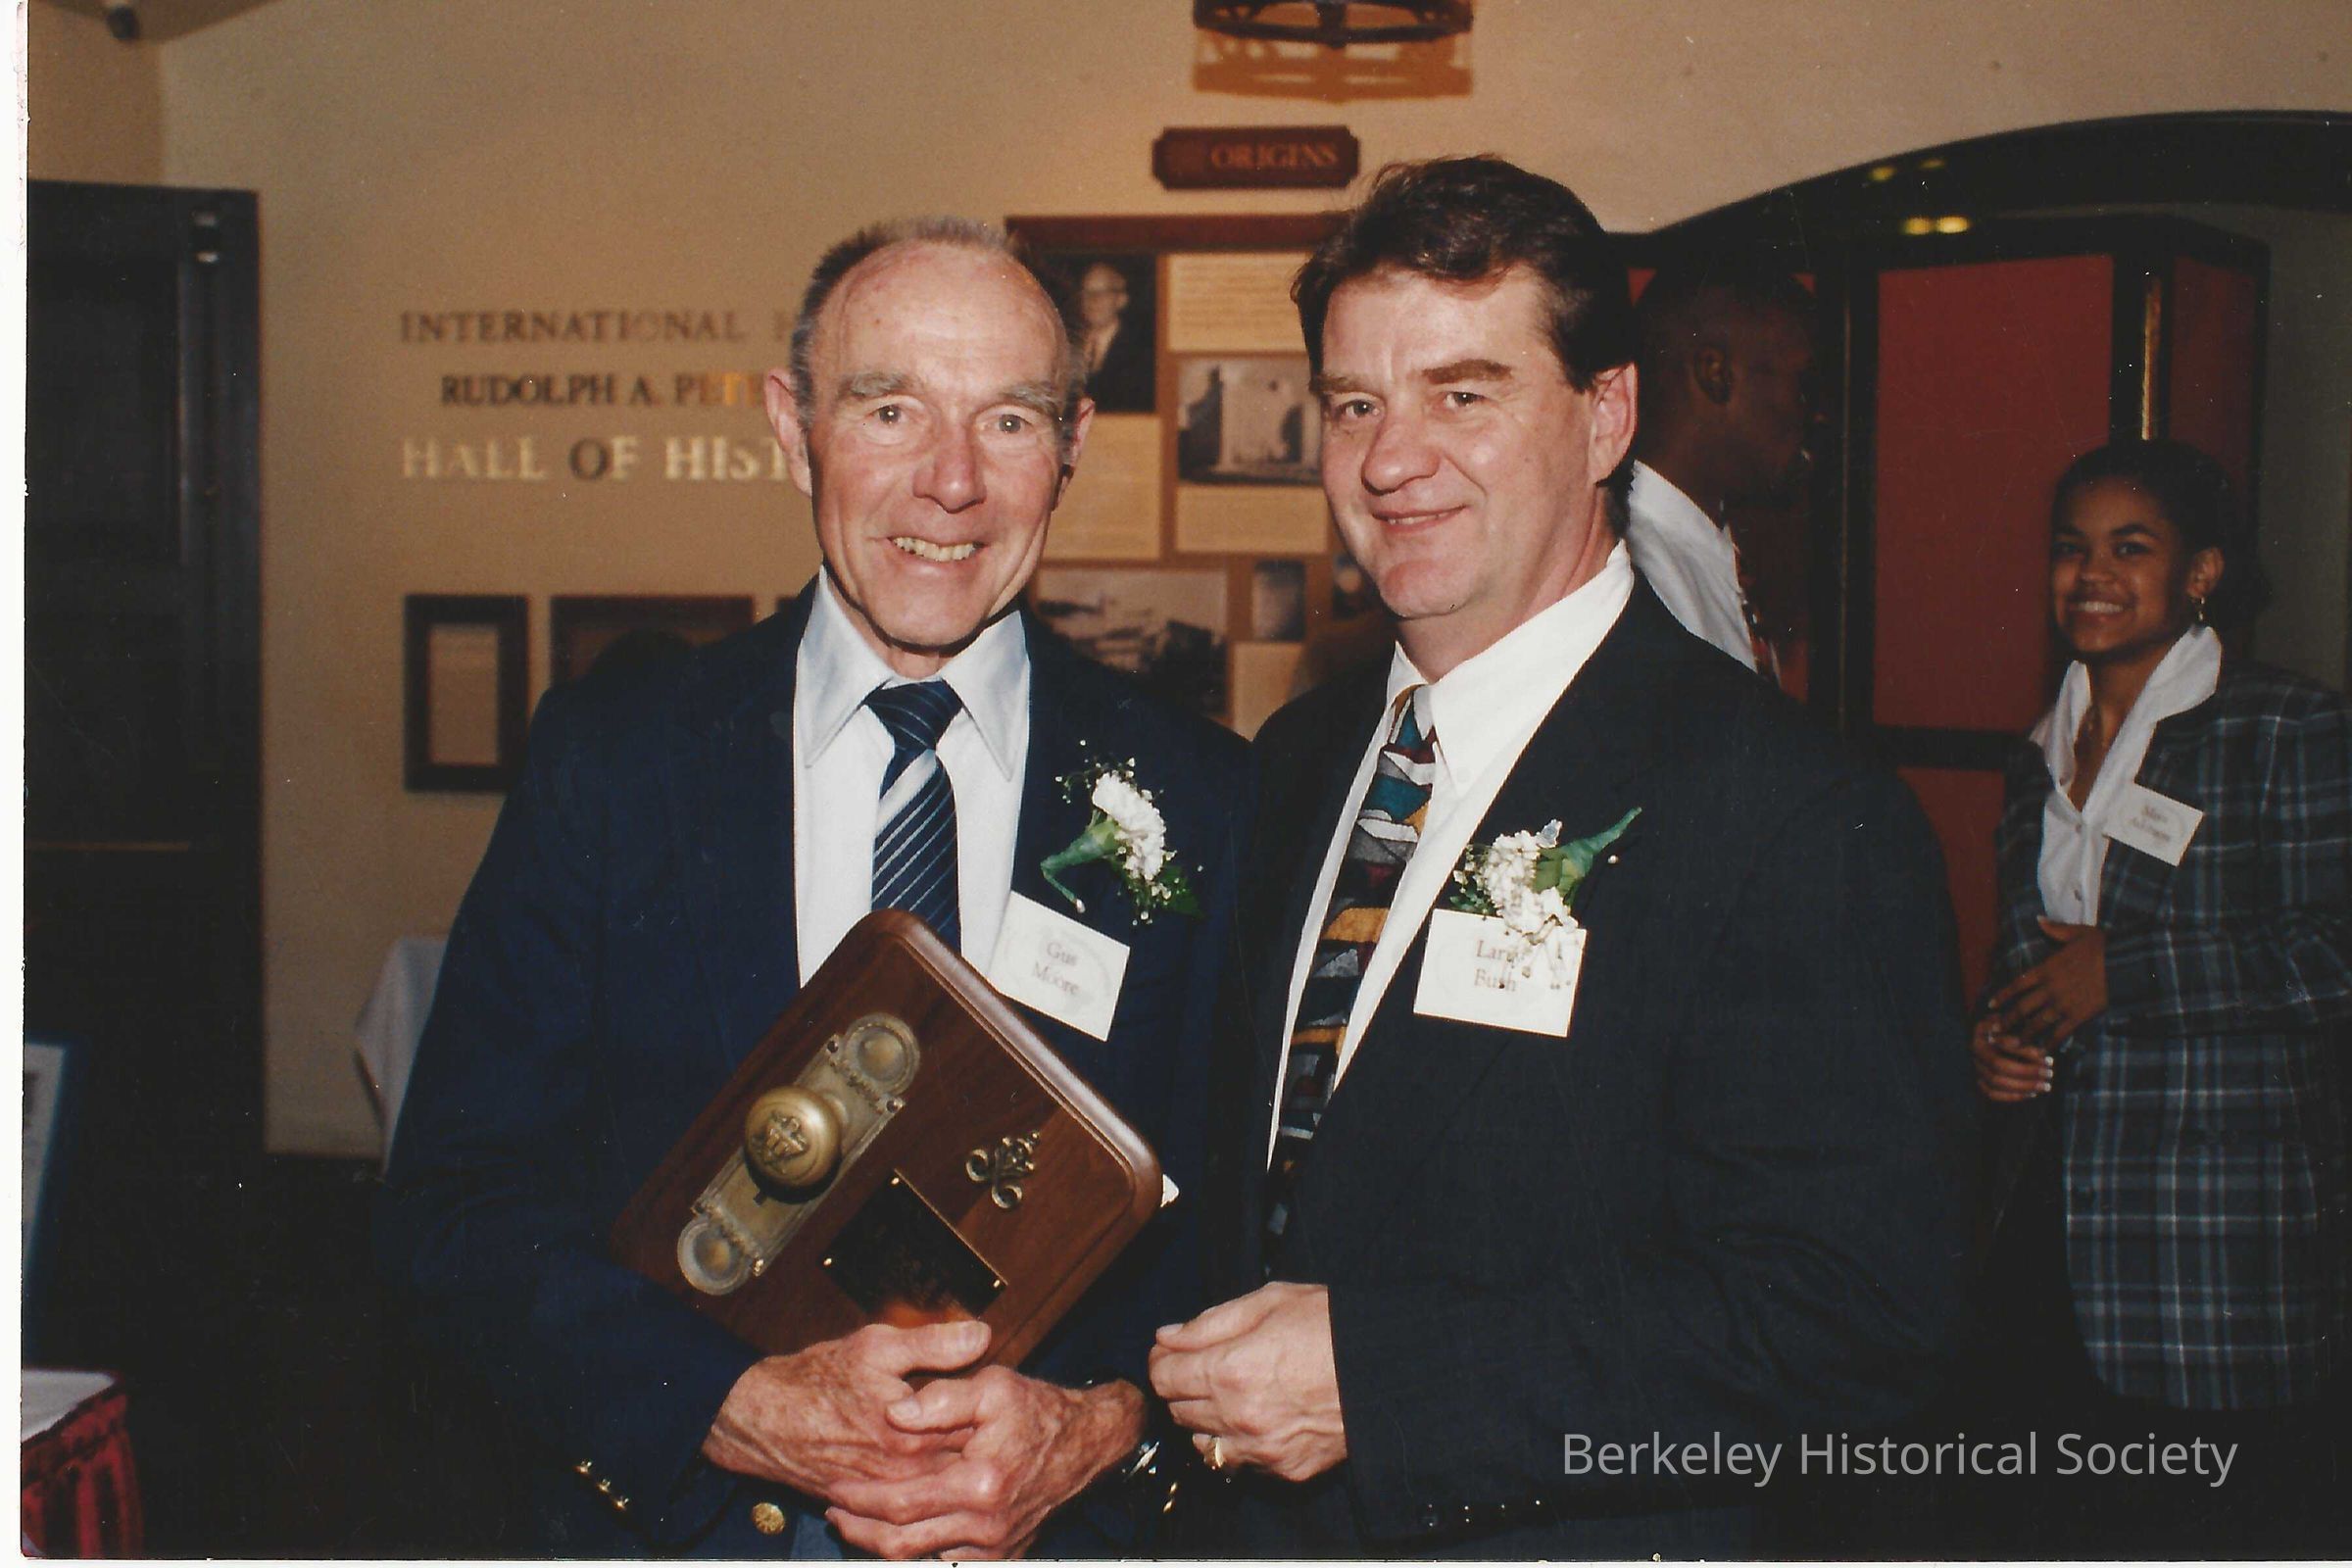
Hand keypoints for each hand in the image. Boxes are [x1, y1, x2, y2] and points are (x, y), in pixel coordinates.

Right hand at [701, 1319, 988, 1499]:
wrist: (762, 1421)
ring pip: (941, 1493)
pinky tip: (940, 1475)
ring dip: (960, 1477)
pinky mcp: (869, 1505)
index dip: (997, 1420)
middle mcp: (903, 1476)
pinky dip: (930, 1493)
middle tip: (1001, 1432)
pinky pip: (912, 1506)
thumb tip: (982, 1334)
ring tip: (974, 1455)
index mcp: (914, 1438)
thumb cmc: (816, 1381)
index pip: (978, 1435)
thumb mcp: (877, 1347)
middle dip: (984, 1452)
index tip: (1010, 1405)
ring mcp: (886, 1495)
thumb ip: (934, 1345)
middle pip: (964, 1471)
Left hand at [824, 1370, 1141, 1559]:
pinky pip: (948, 1563)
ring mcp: (998, 1547)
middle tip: (835, 1513)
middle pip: (903, 1544)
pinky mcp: (1005, 1556)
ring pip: (922, 1558)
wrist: (1087, 1443)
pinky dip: (919, 1550)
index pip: (902, 1504)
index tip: (836, 1489)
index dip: (862, 1500)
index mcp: (981, 1484)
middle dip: (861, 1531)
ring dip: (884, 1543)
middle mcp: (988, 1525)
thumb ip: (941, 1398)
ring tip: (858, 1520)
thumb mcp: (993, 1387)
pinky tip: (901, 1529)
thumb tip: (893, 1413)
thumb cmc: (1037, 1410)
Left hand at [1148, 1281, 1344, 1482]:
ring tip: (1231, 1396)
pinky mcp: (1283, 1469)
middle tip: (1204, 1368)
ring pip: (1202, 1444)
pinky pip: (1239, 1462)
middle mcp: (1237, 1416)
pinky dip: (1238, 1444)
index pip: (1163, 1377)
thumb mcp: (1269, 1302)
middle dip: (1182, 1388)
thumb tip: (1168, 1337)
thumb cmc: (1331, 1327)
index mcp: (1229, 1369)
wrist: (1388, 1370)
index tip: (1171, 1352)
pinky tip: (1258, 1418)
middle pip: (1177, 1411)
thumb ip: (1210, 1322)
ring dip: (1205, 1421)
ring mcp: (1260, 1448)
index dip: (1162, 1361)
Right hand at [1970, 1011, 2050, 1101]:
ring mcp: (1976, 1068)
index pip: (2003, 1045)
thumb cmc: (2008, 1026)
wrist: (1995, 1032)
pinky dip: (2013, 1096)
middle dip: (2027, 1072)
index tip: (2045, 1055)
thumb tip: (2019, 1042)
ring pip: (1996, 1083)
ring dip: (2024, 1086)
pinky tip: (2032, 1093)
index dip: (2024, 1052)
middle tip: (2049, 1073)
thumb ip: (2015, 1028)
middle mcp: (1975, 1052)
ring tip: (2046, 1085)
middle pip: (1999, 1067)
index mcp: (1981, 1034)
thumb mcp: (2012, 1021)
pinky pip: (1993, 1094)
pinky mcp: (1980, 1082)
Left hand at [1990, 919, 2108, 1048]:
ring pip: (2037, 1023)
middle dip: (2007, 1020)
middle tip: (1995, 1031)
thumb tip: (2039, 919)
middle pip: (2023, 1008)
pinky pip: (2060, 1033)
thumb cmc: (2102, 946)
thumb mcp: (2078, 932)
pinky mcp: (2079, 1016)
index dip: (2003, 995)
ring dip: (2024, 1035)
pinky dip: (2050, 1043)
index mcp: (2046, 969)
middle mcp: (2050, 989)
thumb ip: (2055, 929)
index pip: (2018, 984)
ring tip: (2013, 1045)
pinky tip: (2043, 1051)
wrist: (2124, 964)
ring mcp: (2064, 1004)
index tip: (1992, 1005)